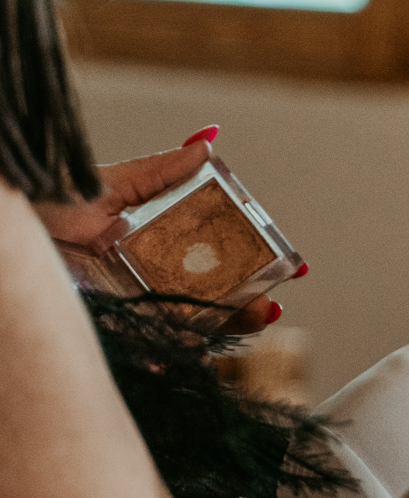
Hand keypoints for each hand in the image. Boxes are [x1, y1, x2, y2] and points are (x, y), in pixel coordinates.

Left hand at [34, 129, 280, 333]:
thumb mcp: (112, 183)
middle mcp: (157, 281)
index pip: (221, 260)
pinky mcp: (115, 329)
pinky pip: (148, 351)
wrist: (12, 239)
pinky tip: (187, 353)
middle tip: (272, 306)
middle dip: (251, 308)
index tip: (292, 267)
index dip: (259, 267)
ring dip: (223, 333)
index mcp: (163, 245)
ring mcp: (138, 307)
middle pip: (216, 302)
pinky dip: (168, 357)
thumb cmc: (52, 204)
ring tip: (246, 324)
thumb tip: (210, 140)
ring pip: (192, 330)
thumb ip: (161, 170)